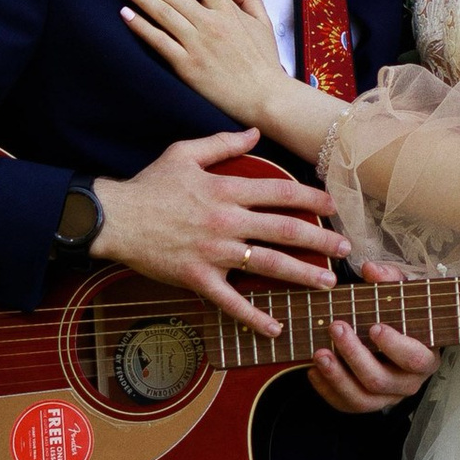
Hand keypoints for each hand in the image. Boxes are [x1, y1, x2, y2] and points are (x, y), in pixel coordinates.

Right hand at [90, 128, 345, 336]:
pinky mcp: (198, 278)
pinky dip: (254, 317)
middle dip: (320, 240)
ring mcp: (214, 253)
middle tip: (345, 249)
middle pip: (284, 230)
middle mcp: (226, 222)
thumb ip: (223, 142)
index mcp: (226, 190)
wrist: (114, 218)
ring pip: (268, 265)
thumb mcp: (184, 153)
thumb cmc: (149, 185)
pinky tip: (275, 327)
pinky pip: (231, 302)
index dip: (311, 198)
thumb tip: (255, 132)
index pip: (280, 192)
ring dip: (302, 275)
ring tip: (326, 283)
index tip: (332, 205)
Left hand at [112, 0, 287, 123]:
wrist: (266, 99)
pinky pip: (160, 42)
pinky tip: (125, 14)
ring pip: (161, 12)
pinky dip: (141, 27)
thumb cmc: (264, 62)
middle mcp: (210, 22)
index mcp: (227, 9)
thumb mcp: (263, 22)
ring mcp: (197, 44)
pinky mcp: (188, 66)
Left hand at [307, 259, 438, 415]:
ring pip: (361, 399)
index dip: (394, 346)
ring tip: (319, 354)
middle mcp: (407, 383)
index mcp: (424, 358)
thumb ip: (390, 280)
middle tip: (336, 327)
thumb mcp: (402, 293)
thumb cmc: (400, 315)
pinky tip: (313, 370)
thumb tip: (371, 271)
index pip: (414, 359)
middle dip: (354, 355)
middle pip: (379, 379)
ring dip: (336, 377)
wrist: (396, 336)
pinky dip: (326, 390)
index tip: (374, 327)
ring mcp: (386, 397)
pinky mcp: (365, 403)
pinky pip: (345, 405)